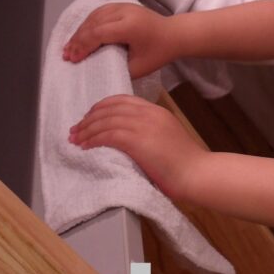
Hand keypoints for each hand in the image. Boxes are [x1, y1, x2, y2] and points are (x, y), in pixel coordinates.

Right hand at [63, 3, 174, 78]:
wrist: (175, 34)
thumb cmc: (159, 52)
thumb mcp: (139, 67)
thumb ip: (117, 68)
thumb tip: (95, 68)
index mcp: (130, 26)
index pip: (98, 34)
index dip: (83, 46)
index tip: (73, 59)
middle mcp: (124, 12)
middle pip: (93, 23)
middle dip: (77, 40)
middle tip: (66, 55)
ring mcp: (123, 6)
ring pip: (94, 16)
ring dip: (80, 31)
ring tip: (70, 46)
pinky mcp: (122, 5)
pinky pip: (99, 12)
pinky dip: (88, 23)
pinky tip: (81, 34)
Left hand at [69, 95, 202, 199]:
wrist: (197, 173)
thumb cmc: (185, 163)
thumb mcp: (166, 137)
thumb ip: (149, 131)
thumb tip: (126, 137)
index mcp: (156, 111)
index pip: (122, 100)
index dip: (101, 107)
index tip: (89, 118)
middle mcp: (149, 113)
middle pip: (111, 108)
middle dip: (89, 118)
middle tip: (76, 129)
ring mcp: (144, 125)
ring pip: (106, 120)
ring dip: (87, 130)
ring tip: (76, 139)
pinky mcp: (138, 140)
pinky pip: (108, 134)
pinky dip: (93, 139)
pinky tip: (86, 146)